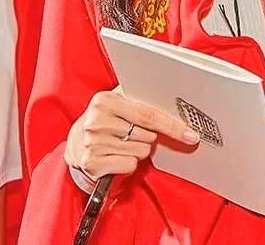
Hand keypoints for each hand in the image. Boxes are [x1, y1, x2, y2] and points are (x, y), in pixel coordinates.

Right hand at [65, 89, 199, 180]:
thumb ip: (140, 99)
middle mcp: (97, 121)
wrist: (74, 145)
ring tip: (122, 143)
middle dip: (148, 137)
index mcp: (105, 100)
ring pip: (140, 152)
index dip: (172, 125)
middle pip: (147, 135)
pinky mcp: (91, 164)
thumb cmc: (104, 121)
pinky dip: (128, 163)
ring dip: (137, 150)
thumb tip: (174, 101)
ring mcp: (92, 143)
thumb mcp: (117, 103)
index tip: (190, 134)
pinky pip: (129, 165)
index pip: (148, 114)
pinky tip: (116, 156)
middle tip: (132, 133)